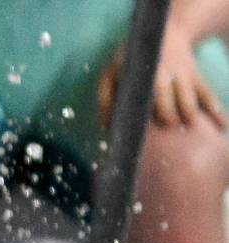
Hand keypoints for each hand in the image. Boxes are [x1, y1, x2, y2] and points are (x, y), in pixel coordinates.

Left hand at [99, 22, 228, 129]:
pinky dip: (216, 110)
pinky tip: (221, 127)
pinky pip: (208, 94)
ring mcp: (184, 75)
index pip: (150, 89)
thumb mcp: (110, 74)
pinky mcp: (196, 79)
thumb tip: (106, 126)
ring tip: (193, 128)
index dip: (152, 103)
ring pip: (193, 93)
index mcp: (145, 72)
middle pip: (173, 91)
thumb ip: (105, 98)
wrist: (165, 34)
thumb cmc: (130, 61)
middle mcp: (167, 73)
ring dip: (194, 110)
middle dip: (173, 108)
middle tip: (172, 126)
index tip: (151, 121)